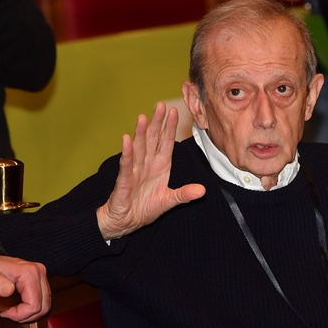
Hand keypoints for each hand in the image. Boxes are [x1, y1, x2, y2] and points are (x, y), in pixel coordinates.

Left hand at [0, 255, 50, 322]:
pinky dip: (33, 308)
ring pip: (45, 305)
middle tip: (10, 314)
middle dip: (26, 315)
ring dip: (30, 313)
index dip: (20, 314)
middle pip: (43, 306)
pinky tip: (20, 307)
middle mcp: (39, 272)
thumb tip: (8, 290)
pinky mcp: (39, 280)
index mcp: (29, 272)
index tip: (5, 312)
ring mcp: (41, 275)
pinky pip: (43, 300)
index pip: (34, 305)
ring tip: (14, 311)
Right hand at [96, 102, 204, 239]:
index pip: (165, 143)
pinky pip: (126, 165)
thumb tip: (202, 191)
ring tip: (143, 118)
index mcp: (159, 166)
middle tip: (160, 105)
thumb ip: (184, 194)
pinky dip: (127, 153)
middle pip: (152, 139)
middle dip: (157, 123)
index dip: (169, 127)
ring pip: (138, 148)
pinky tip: (127, 140)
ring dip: (141, 133)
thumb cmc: (144, 208)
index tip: (174, 111)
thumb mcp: (168, 201)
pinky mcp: (124, 181)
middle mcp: (147, 164)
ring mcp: (134, 171)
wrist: (126, 222)